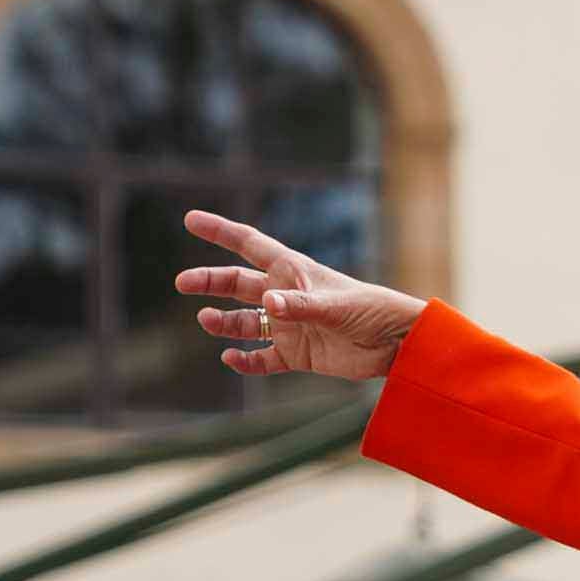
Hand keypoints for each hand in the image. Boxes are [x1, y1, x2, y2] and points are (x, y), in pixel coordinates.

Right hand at [174, 209, 426, 381]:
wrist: (397, 344)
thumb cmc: (372, 311)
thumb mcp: (336, 306)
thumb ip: (300, 306)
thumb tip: (267, 305)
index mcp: (294, 271)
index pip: (249, 245)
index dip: (220, 231)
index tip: (191, 220)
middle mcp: (286, 295)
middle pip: (237, 284)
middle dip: (210, 281)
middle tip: (182, 283)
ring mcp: (289, 325)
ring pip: (244, 321)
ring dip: (224, 322)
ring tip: (207, 321)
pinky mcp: (296, 354)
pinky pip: (261, 358)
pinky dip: (245, 360)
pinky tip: (230, 358)